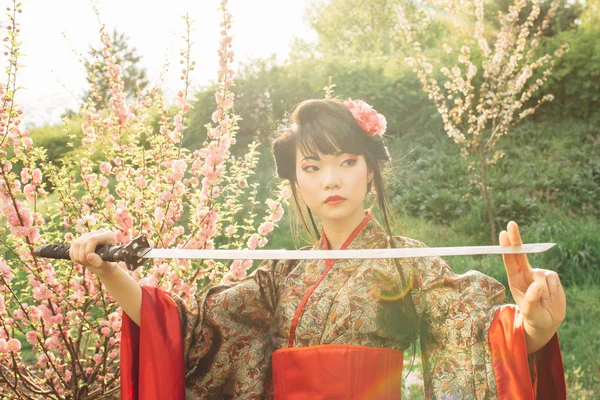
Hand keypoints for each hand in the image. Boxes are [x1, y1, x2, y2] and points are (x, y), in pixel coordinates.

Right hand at [69, 228, 118, 278]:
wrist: (104, 265)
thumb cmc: (107, 265)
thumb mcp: (105, 266)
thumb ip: (99, 261)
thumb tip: (89, 256)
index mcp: (108, 236)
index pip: (92, 239)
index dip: (88, 250)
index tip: (90, 260)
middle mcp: (98, 232)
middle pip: (82, 242)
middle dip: (82, 257)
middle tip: (88, 265)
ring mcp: (89, 235)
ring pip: (76, 244)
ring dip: (77, 257)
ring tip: (85, 263)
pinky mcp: (82, 239)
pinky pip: (72, 246)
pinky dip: (73, 256)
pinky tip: (79, 261)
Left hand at [500, 221, 565, 341]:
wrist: (547, 320)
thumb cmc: (534, 316)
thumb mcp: (530, 312)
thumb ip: (532, 300)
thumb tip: (537, 284)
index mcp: (514, 279)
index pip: (509, 260)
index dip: (507, 247)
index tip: (503, 234)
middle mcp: (526, 273)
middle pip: (520, 253)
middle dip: (516, 239)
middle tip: (511, 223)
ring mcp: (539, 274)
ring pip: (541, 275)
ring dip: (544, 292)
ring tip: (543, 303)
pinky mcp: (552, 277)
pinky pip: (552, 280)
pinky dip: (552, 291)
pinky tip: (550, 298)